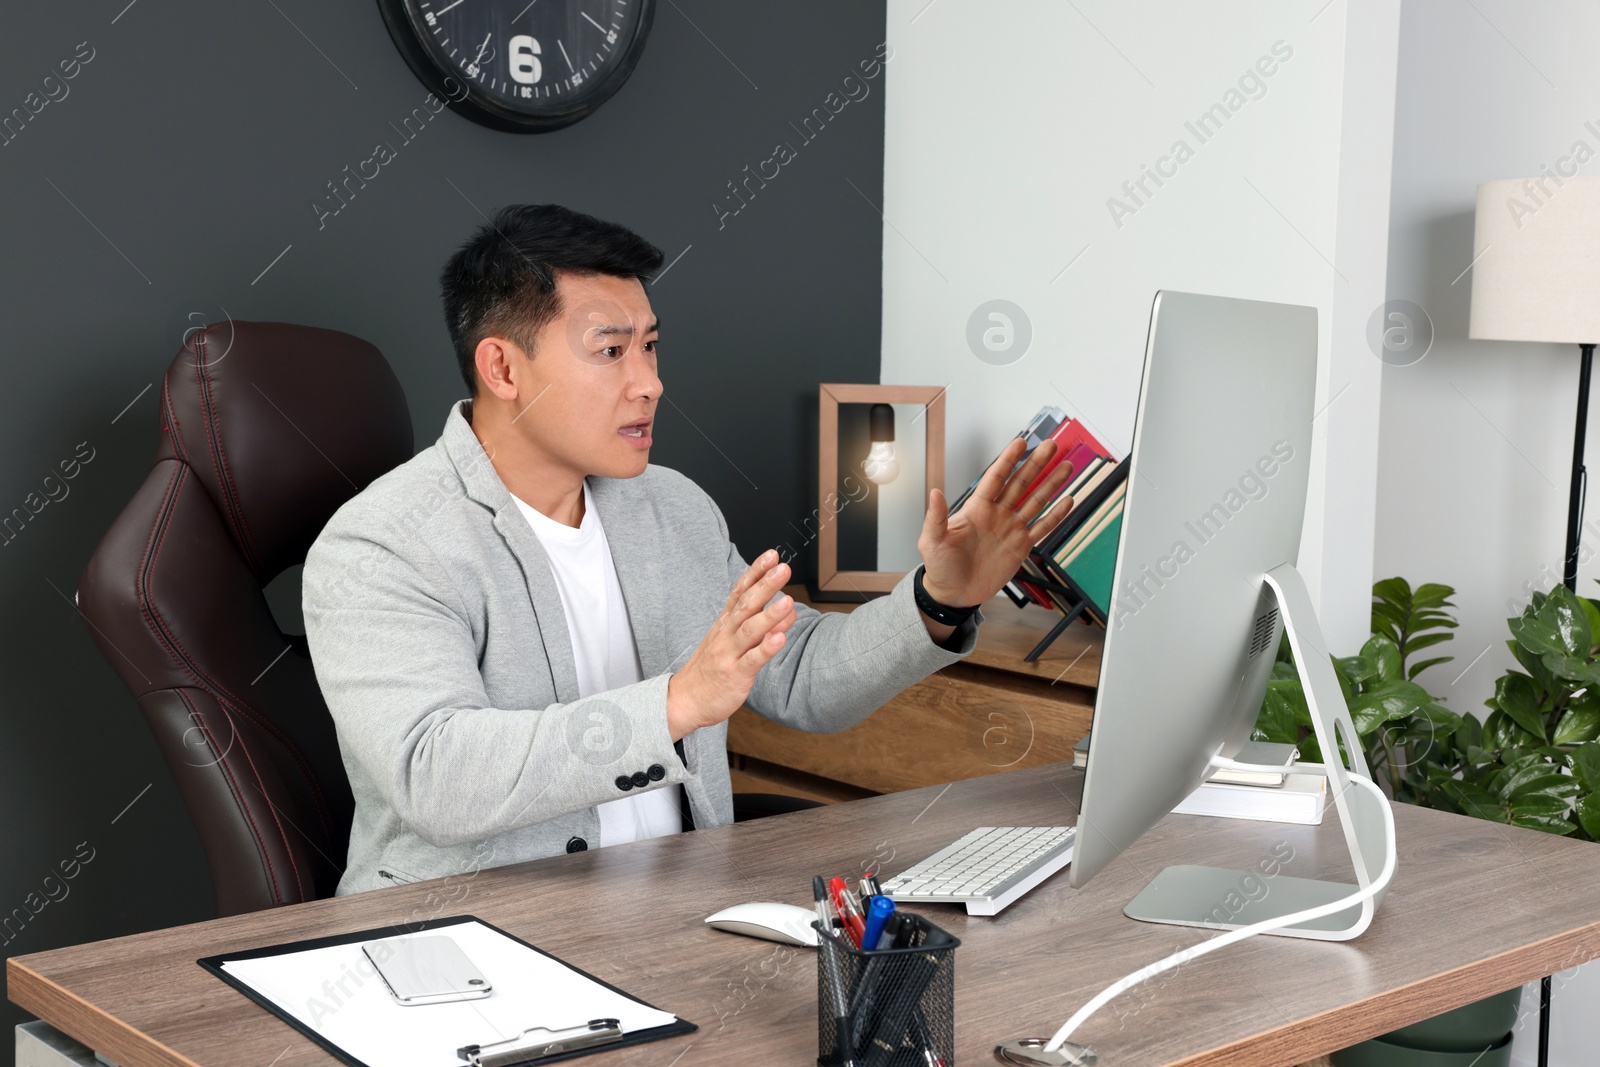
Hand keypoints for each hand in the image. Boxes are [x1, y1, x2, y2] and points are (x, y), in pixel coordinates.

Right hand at [667, 550, 796, 740]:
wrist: (685, 700)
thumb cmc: (711, 668)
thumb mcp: (730, 641)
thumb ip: (760, 624)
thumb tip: (787, 608)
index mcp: (725, 623)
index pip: (740, 591)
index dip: (756, 572)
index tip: (771, 555)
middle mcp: (726, 634)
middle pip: (746, 605)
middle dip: (765, 586)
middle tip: (782, 568)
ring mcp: (729, 654)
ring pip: (749, 631)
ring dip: (769, 615)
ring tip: (788, 601)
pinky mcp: (735, 674)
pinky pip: (752, 660)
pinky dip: (766, 648)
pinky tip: (780, 638)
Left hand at [917, 437, 1077, 607]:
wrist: (953, 593)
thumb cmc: (939, 566)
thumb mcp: (932, 541)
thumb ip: (936, 517)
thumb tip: (935, 492)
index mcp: (976, 508)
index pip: (995, 478)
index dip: (1008, 460)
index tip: (1021, 442)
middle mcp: (997, 514)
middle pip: (1020, 483)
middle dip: (1036, 464)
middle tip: (1051, 445)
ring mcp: (1010, 529)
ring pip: (1036, 501)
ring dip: (1051, 484)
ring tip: (1066, 466)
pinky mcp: (1020, 547)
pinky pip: (1041, 528)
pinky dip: (1055, 515)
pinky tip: (1067, 501)